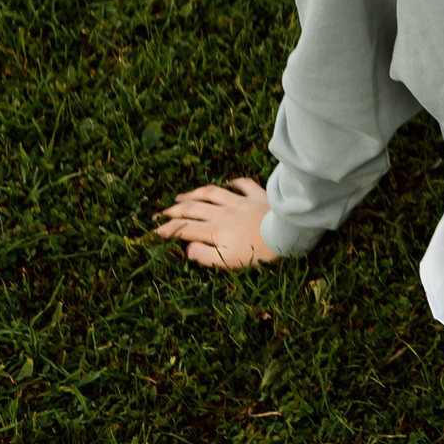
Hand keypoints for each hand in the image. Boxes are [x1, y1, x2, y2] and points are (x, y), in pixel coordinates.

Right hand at [154, 176, 280, 268]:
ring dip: (194, 194)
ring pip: (211, 193)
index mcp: (215, 230)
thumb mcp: (229, 261)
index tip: (155, 231)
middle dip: (173, 211)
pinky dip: (234, 182)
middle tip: (160, 214)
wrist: (287, 233)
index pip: (185, 228)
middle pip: (193, 208)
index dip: (168, 230)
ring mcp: (240, 201)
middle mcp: (224, 213)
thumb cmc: (259, 253)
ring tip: (182, 197)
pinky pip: (244, 185)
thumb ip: (205, 255)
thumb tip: (187, 248)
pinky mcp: (258, 196)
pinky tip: (228, 182)